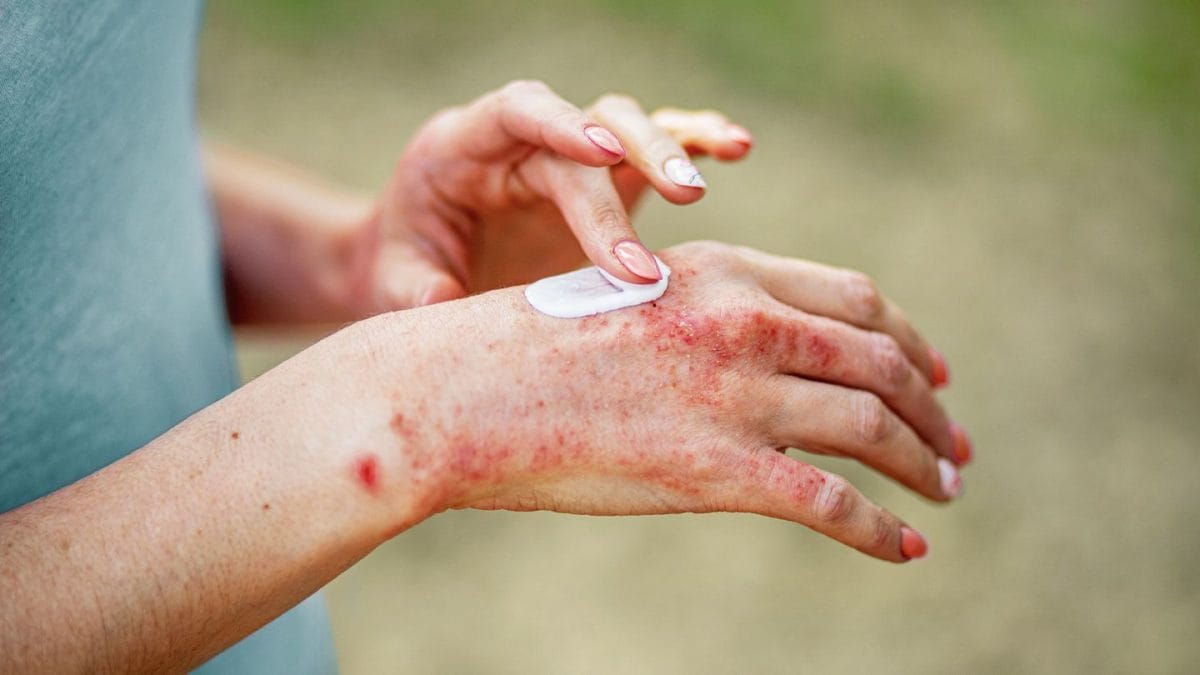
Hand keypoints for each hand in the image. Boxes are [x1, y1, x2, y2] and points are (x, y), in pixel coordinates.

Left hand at [342, 80, 752, 312]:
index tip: (601, 157)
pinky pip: (651, 146)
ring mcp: (568, 155)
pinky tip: (732, 148)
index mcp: (463, 146)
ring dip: (673, 143)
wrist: (421, 264)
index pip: (517, 112)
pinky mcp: (603, 178)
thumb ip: (413, 290)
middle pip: (587, 124)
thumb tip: (447, 303)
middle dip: (635, 160)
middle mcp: (522, 140)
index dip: (559, 123)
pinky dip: (692, 141)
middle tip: (685, 202)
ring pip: (628, 126)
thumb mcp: (393, 281)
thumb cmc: (407, 266)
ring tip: (720, 161)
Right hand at [366, 241, 968, 561]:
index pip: (854, 298)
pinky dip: (881, 530)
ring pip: (873, 426)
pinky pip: (831, 503)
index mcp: (726, 273)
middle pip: (881, 359)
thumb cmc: (534, 346)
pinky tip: (905, 548)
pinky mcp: (716, 470)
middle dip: (933, 405)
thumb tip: (763, 350)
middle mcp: (744, 323)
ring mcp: (734, 395)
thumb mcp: (636, 299)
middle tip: (955, 442)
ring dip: (924, 463)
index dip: (909, 337)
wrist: (463, 390)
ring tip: (946, 490)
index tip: (934, 371)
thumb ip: (707, 312)